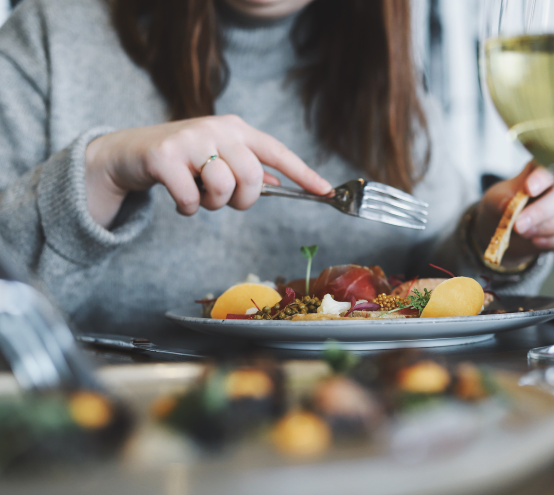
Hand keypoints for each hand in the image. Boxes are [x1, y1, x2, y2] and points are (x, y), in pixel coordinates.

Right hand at [84, 115, 331, 227]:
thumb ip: (248, 169)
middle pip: (253, 177)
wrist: (129, 152)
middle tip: (226, 201)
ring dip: (212, 205)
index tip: (326, 191)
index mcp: (236, 129)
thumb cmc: (183, 158)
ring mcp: (190, 139)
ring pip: (224, 188)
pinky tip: (178, 199)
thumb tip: (281, 182)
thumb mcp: (219, 158)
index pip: (277, 152)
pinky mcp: (164, 156)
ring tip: (199, 195)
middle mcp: (217, 129)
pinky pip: (191, 199)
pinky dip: (187, 209)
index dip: (304, 173)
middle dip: (243, 200)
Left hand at [474, 161, 553, 266]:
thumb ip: (502, 199)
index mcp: (544, 169)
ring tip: (522, 231)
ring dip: (542, 229)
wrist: (509, 229)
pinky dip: (550, 242)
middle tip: (518, 225)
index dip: (542, 178)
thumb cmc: (505, 205)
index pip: (550, 168)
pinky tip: (535, 240)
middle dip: (539, 212)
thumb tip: (508, 204)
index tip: (528, 189)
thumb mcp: (495, 199)